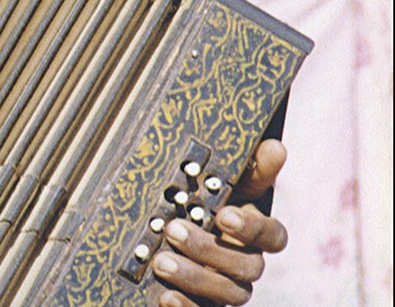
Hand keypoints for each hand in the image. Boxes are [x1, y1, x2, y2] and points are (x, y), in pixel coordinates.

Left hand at [151, 139, 288, 305]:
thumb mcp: (223, 184)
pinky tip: (163, 296)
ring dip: (193, 277)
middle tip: (173, 230)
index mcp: (255, 234)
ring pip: (228, 293)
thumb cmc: (204, 204)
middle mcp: (246, 264)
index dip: (253, 228)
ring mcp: (227, 288)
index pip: (273, 237)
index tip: (225, 215)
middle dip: (209, 249)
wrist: (169, 239)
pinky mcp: (204, 305)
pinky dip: (185, 306)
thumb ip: (250, 169)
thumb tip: (275, 145)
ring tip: (161, 261)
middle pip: (247, 267)